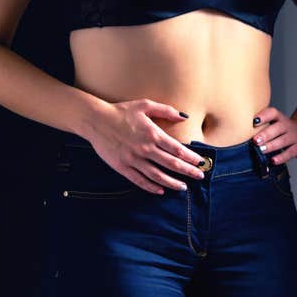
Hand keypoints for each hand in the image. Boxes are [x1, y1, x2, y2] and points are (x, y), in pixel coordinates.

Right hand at [83, 98, 207, 193]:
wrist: (96, 120)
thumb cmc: (121, 111)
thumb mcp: (145, 105)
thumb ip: (166, 111)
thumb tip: (184, 117)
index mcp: (153, 134)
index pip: (177, 150)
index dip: (191, 158)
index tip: (200, 162)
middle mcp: (145, 149)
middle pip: (171, 164)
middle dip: (188, 171)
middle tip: (199, 176)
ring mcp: (133, 159)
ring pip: (157, 175)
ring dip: (172, 182)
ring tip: (183, 187)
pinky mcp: (122, 167)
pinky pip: (139, 180)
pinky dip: (151, 187)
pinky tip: (161, 190)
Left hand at [251, 106, 296, 164]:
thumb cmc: (284, 130)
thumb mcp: (277, 123)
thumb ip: (262, 126)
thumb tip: (238, 132)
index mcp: (280, 119)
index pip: (273, 113)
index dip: (264, 116)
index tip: (254, 121)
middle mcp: (287, 126)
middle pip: (278, 128)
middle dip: (266, 134)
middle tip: (255, 140)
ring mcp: (294, 137)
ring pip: (283, 141)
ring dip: (271, 146)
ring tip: (261, 150)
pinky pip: (290, 153)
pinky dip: (281, 157)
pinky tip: (273, 160)